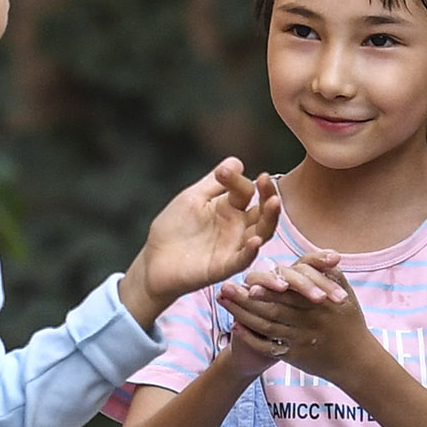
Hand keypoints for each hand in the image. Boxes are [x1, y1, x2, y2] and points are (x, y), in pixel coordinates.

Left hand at [119, 159, 283, 328]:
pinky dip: (250, 251)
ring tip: (273, 202)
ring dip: (269, 218)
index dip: (236, 179)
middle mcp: (237, 226)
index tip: (221, 172)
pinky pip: (242, 259)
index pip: (244, 190)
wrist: (153, 260)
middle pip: (262, 210)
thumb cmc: (173, 228)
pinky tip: (254, 240)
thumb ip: (212, 183)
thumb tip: (236, 161)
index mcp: (229, 208)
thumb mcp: (192, 199)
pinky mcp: (224, 266)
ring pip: (261, 232)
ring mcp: (233, 247)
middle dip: (268, 195)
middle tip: (265, 180)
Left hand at [223, 250, 366, 375]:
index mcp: (317, 302)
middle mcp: (306, 320)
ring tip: (223, 303)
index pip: (287, 292)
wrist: (356, 360)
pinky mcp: (293, 355)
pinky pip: (269, 346)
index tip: (247, 279)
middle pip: (270, 307)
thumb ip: (330, 274)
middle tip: (225, 288)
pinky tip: (236, 328)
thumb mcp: (346, 294)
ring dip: (242, 314)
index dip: (266, 286)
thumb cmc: (349, 322)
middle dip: (245, 298)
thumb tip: (316, 257)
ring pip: (265, 325)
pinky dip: (251, 338)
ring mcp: (298, 338)